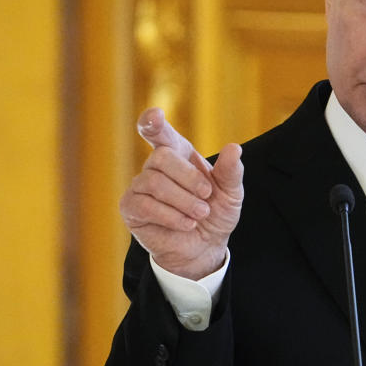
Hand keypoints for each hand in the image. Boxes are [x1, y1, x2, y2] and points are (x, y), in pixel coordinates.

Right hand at [120, 108, 243, 279]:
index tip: (155, 117)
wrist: (204, 248)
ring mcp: (140, 186)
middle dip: (188, 178)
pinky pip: (144, 205)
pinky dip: (170, 216)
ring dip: (182, 200)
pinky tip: (186, 224)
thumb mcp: (230, 194)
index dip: (153, 122)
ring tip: (199, 214)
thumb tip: (234, 148)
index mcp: (178, 154)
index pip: (159, 132)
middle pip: (161, 157)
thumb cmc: (214, 214)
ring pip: (153, 182)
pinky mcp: (131, 208)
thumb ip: (231, 172)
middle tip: (206, 196)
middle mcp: (155, 166)